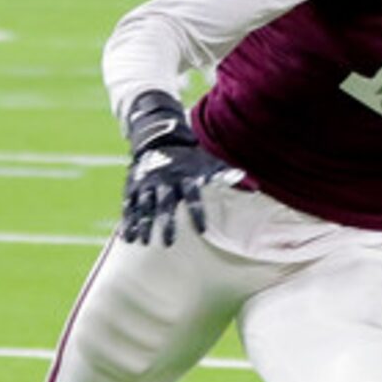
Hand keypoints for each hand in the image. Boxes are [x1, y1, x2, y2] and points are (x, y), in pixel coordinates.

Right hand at [118, 91, 244, 244]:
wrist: (160, 138)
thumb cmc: (191, 158)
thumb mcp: (209, 164)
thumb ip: (228, 177)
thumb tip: (254, 188)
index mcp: (186, 176)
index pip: (194, 197)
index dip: (198, 213)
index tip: (201, 231)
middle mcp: (166, 180)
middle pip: (165, 204)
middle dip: (166, 223)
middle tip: (168, 244)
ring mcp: (148, 183)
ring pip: (144, 205)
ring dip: (143, 225)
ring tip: (143, 243)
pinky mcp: (134, 186)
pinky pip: (129, 205)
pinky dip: (128, 220)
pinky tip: (127, 237)